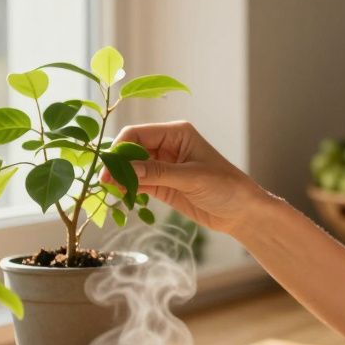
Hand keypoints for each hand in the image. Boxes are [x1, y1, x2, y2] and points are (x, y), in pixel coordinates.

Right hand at [103, 121, 267, 234]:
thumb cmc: (226, 187)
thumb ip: (159, 173)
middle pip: (130, 149)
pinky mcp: (162, 185)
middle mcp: (167, 146)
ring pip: (131, 167)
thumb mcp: (192, 177)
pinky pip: (137, 183)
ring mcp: (163, 166)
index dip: (120, 148)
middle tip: (103, 180)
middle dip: (116, 163)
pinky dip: (127, 188)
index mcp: (177, 133)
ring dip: (119, 177)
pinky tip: (119, 195)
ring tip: (107, 189)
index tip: (108, 166)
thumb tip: (125, 169)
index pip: (137, 133)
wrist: (241, 211)